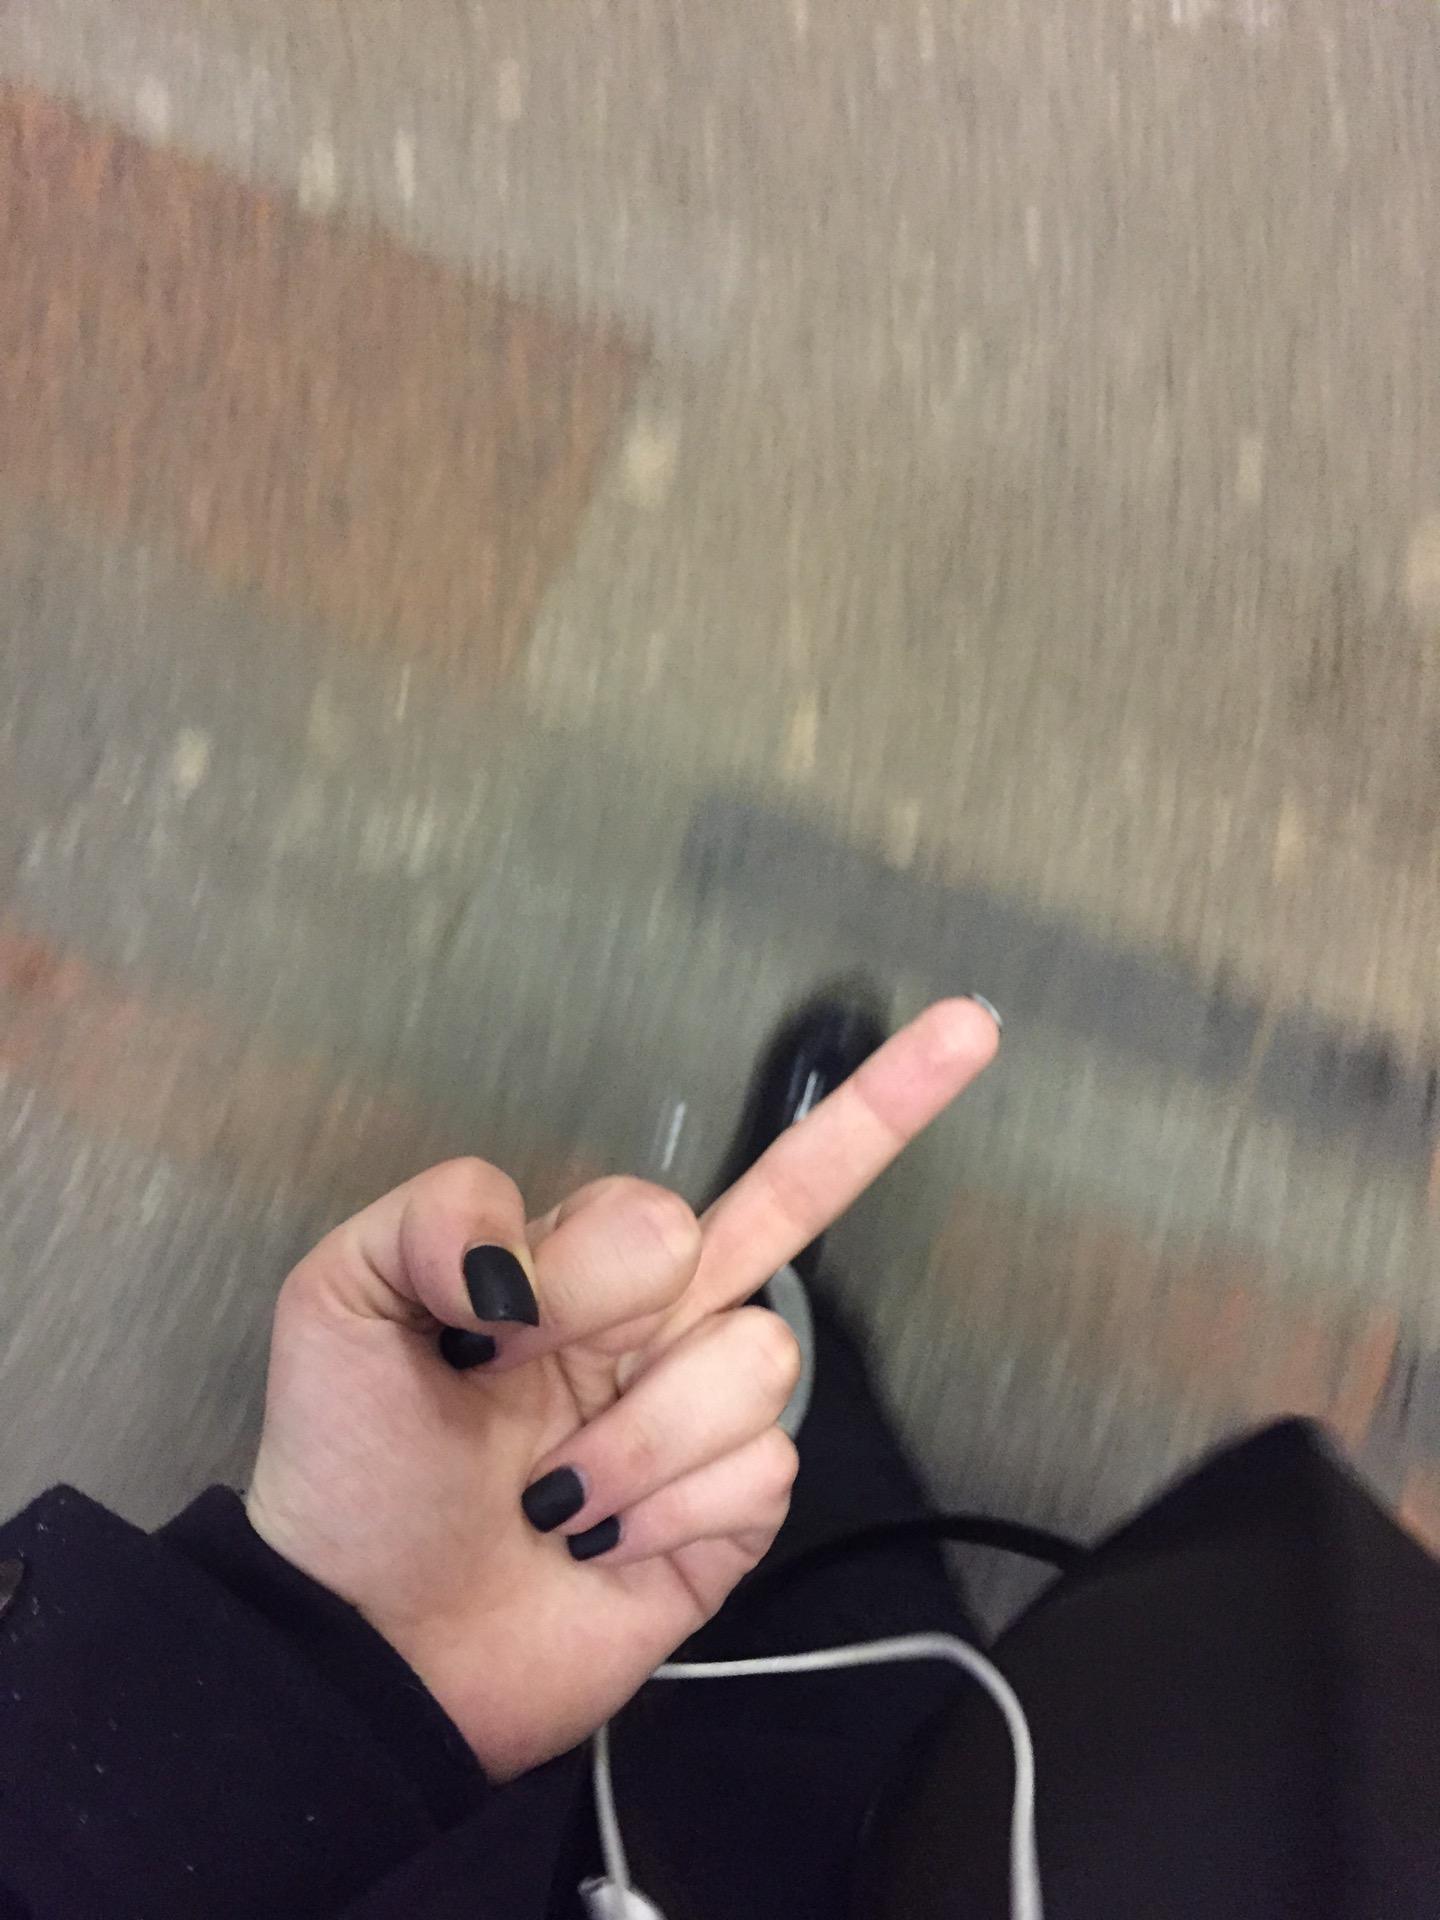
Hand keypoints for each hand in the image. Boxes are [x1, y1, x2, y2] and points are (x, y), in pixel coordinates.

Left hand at [245, 999, 998, 1777]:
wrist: (368, 1643)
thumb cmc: (352, 1475)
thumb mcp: (340, 1305)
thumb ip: (434, 1219)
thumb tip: (532, 1256)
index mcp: (571, 1272)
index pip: (656, 1203)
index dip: (583, 1272)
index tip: (485, 1333)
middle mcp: (651, 1330)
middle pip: (782, 1211)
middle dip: (693, 1262)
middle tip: (519, 1386)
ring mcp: (696, 1421)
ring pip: (764, 1356)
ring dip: (639, 1441)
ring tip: (555, 1498)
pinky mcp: (728, 1520)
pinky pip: (768, 1468)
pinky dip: (670, 1514)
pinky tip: (602, 1545)